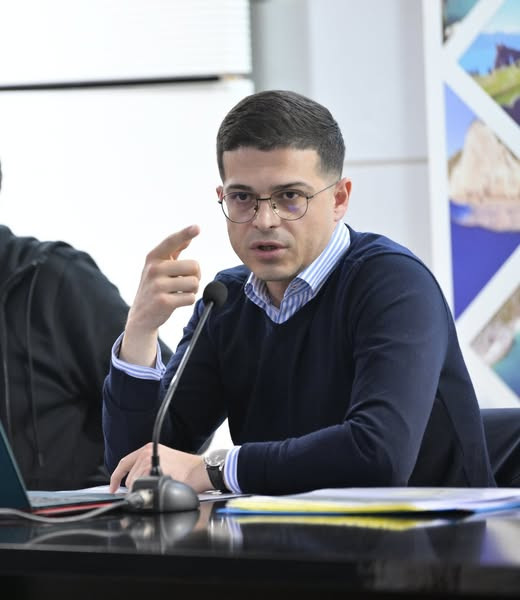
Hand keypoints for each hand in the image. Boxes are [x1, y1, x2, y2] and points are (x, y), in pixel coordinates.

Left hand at [109, 442, 210, 493]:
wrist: (199, 470)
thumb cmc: (186, 469)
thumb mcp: (164, 461)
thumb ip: (149, 466)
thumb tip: (136, 481)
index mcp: (148, 449)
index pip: (124, 463)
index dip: (116, 477)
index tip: (113, 487)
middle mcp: (146, 452)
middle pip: (128, 476)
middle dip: (132, 487)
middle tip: (145, 491)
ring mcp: (148, 460)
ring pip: (133, 482)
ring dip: (140, 489)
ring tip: (156, 487)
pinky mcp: (152, 469)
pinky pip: (140, 485)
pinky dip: (145, 490)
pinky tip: (156, 488)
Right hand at [121, 224, 200, 365]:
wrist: (142, 316)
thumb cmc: (155, 287)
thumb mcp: (159, 267)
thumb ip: (173, 252)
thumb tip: (189, 237)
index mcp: (153, 257)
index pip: (171, 242)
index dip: (185, 233)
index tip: (197, 227)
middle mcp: (154, 269)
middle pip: (194, 266)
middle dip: (195, 276)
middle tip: (185, 282)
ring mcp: (157, 285)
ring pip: (194, 283)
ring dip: (192, 289)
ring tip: (179, 292)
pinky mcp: (164, 302)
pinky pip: (191, 298)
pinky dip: (188, 300)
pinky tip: (176, 302)